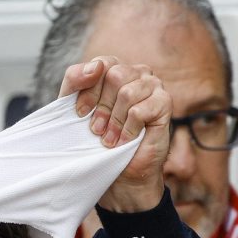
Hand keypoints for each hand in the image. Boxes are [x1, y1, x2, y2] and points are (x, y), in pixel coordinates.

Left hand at [59, 56, 170, 212]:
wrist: (119, 172)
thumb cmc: (96, 139)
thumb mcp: (73, 108)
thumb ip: (75, 80)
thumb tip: (95, 66)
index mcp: (116, 70)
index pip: (101, 64)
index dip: (88, 91)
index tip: (81, 114)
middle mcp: (137, 73)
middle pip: (114, 75)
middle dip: (102, 108)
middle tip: (98, 130)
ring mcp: (153, 86)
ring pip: (127, 92)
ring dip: (114, 122)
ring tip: (110, 139)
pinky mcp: (164, 104)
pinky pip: (139, 110)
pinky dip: (127, 130)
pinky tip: (125, 141)